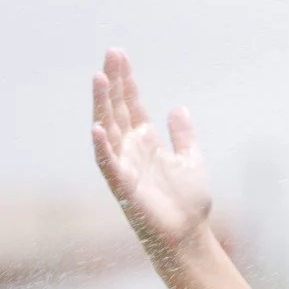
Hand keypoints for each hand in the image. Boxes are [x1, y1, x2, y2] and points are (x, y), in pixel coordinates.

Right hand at [92, 48, 211, 253]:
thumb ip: (184, 135)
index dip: (126, 80)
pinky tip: (97, 129)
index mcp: (146, 141)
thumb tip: (177, 107)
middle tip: (111, 54)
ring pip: (107, 129)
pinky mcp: (123, 186)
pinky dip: (102, 147)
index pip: (131, 104)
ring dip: (102, 105)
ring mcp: (125, 165)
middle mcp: (130, 149)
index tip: (119, 55)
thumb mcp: (192, 160)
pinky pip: (108, 164)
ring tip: (99, 78)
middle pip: (117, 109)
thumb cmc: (189, 203)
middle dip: (113, 82)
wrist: (190, 235)